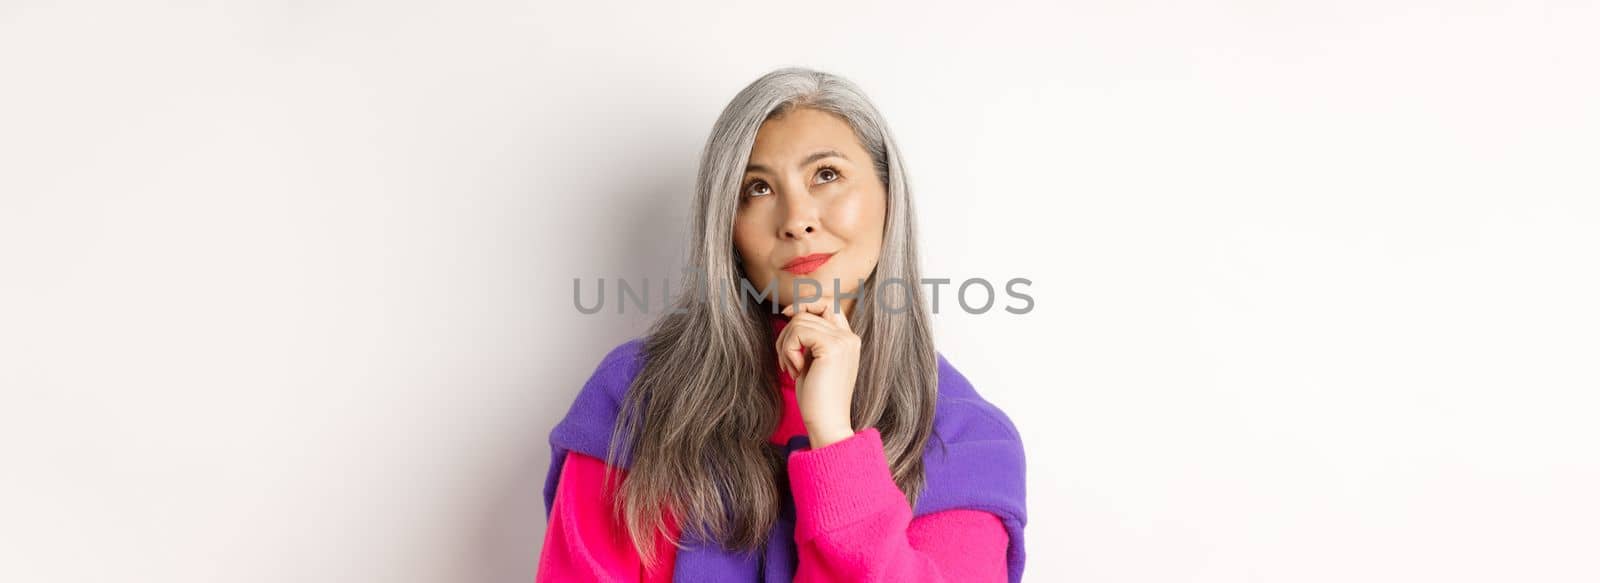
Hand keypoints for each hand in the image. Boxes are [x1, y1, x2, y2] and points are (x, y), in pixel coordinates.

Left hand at [777, 297, 860, 447]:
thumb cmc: (816, 398)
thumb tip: (793, 313)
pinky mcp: (833, 346)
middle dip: (788, 331)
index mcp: (848, 340)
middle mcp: (849, 337)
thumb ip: (810, 339)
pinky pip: (798, 331)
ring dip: (785, 344)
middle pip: (809, 311)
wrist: (827, 423)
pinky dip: (788, 349)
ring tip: (790, 368)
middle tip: (785, 358)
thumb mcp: (812, 361)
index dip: (805, 306)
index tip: (786, 316)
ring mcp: (844, 340)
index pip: (827, 305)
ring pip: (800, 321)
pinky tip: (795, 370)